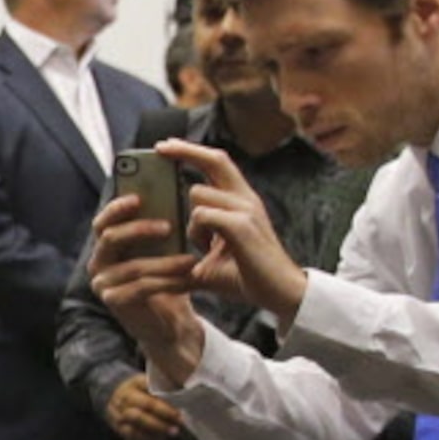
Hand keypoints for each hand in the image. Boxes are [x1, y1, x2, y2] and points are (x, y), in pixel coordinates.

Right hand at [88, 191, 207, 381]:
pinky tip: (188, 279)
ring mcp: (103, 284)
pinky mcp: (114, 301)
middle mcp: (98, 262)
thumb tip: (173, 197)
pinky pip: (141, 287)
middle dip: (139, 229)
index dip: (117, 207)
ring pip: (133, 266)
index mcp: (106, 245)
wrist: (169, 324)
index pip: (103, 221)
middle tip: (168, 227)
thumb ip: (160, 229)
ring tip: (191, 259)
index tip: (139, 198)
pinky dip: (167, 282)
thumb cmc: (166, 280)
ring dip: (165, 262)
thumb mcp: (163, 252)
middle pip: (110, 237)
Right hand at [105, 373, 184, 439]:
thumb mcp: (150, 384)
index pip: (150, 386)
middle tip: (180, 421)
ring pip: (137, 419)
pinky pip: (132, 433)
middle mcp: (124, 395)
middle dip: (164, 413)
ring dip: (157, 426)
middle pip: (144, 404)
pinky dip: (147, 438)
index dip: (166, 396)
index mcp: (135, 382)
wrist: (116, 401)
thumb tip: (187, 393)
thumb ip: (165, 387)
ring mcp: (119, 411)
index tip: (181, 405)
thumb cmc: (141, 393)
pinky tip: (161, 439)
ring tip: (173, 432)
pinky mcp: (118, 426)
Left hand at [164, 140, 307, 320]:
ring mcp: (247, 209)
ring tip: (204, 247)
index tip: (166, 146)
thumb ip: (198, 231)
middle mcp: (246, 198)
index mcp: (242, 201)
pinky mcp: (242, 225)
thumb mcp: (216, 249)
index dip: (192, 151)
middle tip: (159, 148)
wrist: (280, 293)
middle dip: (185, 150)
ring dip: (191, 221)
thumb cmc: (245, 274)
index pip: (218, 162)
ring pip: (198, 194)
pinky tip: (207, 251)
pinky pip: (201, 215)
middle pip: (215, 159)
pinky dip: (197, 233)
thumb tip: (166, 228)